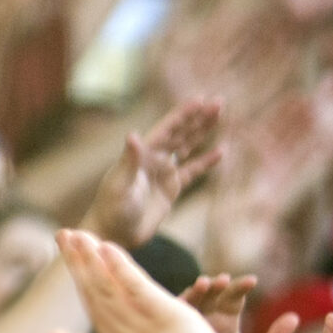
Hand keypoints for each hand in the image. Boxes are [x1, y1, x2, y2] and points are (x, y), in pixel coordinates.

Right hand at [58, 232, 241, 332]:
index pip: (103, 312)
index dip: (87, 285)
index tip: (75, 263)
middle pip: (96, 295)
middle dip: (78, 264)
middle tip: (62, 235)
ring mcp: (143, 331)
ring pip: (108, 290)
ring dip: (90, 259)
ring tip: (73, 232)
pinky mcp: (166, 323)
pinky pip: (137, 290)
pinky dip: (121, 268)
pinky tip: (106, 246)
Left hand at [83, 99, 223, 247]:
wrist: (114, 232)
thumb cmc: (112, 208)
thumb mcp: (119, 185)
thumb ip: (129, 161)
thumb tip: (133, 135)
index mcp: (143, 154)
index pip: (168, 129)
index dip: (184, 114)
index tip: (201, 100)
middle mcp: (155, 158)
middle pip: (181, 132)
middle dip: (199, 117)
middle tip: (219, 102)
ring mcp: (164, 172)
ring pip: (188, 146)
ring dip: (203, 131)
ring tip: (219, 116)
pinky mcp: (171, 188)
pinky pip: (193, 170)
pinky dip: (206, 161)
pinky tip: (220, 152)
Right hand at [180, 275, 300, 332]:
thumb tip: (295, 317)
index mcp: (227, 323)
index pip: (234, 300)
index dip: (241, 288)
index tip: (252, 280)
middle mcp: (209, 319)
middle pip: (216, 296)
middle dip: (222, 287)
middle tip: (227, 279)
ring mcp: (190, 323)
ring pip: (197, 299)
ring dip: (203, 289)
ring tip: (211, 282)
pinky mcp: (173, 330)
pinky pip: (177, 311)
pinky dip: (184, 300)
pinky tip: (193, 291)